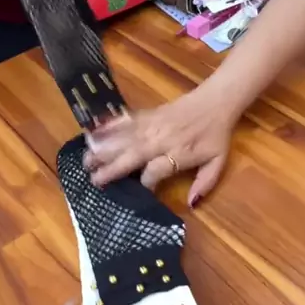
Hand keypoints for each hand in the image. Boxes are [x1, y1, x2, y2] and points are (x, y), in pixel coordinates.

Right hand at [84, 89, 232, 206]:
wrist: (215, 101)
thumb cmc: (215, 135)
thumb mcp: (218, 162)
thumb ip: (205, 183)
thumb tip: (190, 204)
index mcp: (178, 153)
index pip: (154, 171)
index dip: (143, 183)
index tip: (135, 192)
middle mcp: (161, 140)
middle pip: (132, 154)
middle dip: (112, 168)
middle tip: (93, 180)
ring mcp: (152, 125)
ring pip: (123, 138)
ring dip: (103, 148)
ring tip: (85, 160)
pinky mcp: (147, 114)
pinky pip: (124, 121)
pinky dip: (108, 127)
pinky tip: (93, 132)